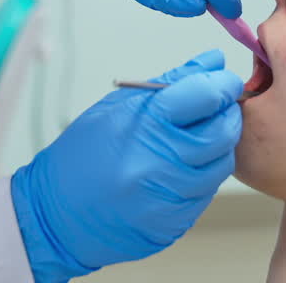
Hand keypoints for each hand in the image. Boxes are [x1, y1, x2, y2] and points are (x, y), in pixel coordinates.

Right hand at [11, 50, 243, 282]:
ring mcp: (170, 198)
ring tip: (194, 139)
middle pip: (223, 131)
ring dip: (218, 146)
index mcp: (145, 126)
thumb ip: (172, 82)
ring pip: (221, 164)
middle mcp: (161, 164)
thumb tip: (213, 62)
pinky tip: (180, 168)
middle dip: (227, 113)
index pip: (206, 95)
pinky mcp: (175, 223)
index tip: (223, 81)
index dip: (222, 84)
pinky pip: (207, 192)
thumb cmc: (83, 156)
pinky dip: (202, 175)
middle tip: (216, 107)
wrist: (57, 216)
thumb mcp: (119, 105)